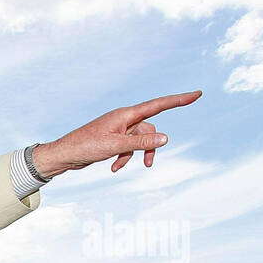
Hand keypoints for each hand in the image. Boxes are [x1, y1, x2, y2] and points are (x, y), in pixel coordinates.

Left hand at [33, 90, 201, 177]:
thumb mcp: (116, 145)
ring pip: (139, 140)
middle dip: (149, 146)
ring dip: (133, 155)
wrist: (65, 155)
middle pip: (150, 128)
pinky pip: (127, 147)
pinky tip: (113, 168)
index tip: (197, 94)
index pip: (158, 105)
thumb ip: (141, 142)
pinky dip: (123, 158)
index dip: (179, 100)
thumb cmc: (86, 146)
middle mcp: (124, 119)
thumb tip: (166, 138)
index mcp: (126, 114)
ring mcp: (119, 129)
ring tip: (118, 167)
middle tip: (148, 164)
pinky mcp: (113, 139)